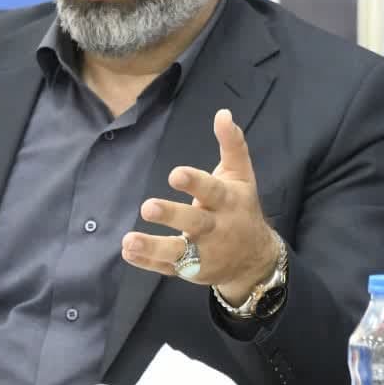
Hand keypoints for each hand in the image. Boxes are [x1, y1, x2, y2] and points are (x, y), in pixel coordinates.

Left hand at [121, 108, 278, 305]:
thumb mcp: (241, 175)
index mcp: (227, 202)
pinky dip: (148, 263)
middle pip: (194, 223)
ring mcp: (203, 253)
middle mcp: (216, 229)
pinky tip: (128, 252)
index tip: (175, 174)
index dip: (195, 183)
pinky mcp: (190, 271)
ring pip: (178, 253)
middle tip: (147, 207)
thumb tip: (223, 113)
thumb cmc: (241, 207)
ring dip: (153, 247)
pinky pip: (167, 269)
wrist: (255, 258)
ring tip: (129, 240)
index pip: (212, 191)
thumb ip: (231, 144)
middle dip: (171, 216)